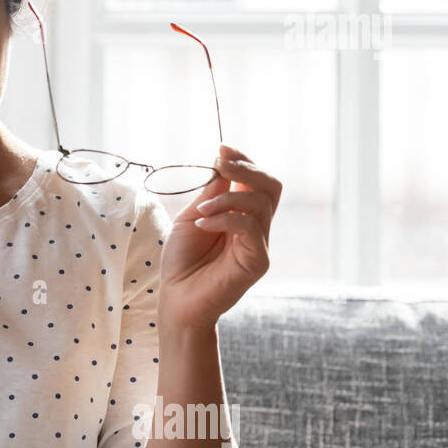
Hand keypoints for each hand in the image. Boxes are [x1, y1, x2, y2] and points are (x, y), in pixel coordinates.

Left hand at [157, 143, 281, 330]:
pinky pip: (250, 226)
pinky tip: (203, 224)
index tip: (222, 149)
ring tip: (201, 211)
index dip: (244, 160)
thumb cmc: (181, 261)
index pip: (257, 181)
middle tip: (220, 164)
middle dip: (247, 169)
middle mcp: (255, 228)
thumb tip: (222, 163)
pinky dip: (225, 218)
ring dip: (227, 198)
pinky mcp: (258, 260)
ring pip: (261, 203)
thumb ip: (211, 195)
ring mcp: (259, 244)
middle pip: (271, 186)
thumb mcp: (192, 218)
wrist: (177, 299)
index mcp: (241, 215)